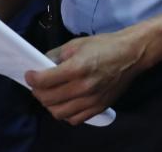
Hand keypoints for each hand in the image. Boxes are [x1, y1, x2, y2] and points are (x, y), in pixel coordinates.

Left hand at [25, 30, 144, 124]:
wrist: (131, 54)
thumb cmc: (105, 45)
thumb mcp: (77, 43)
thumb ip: (57, 55)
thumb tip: (42, 66)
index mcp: (77, 67)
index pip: (44, 81)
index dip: (32, 78)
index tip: (30, 75)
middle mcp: (83, 87)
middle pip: (48, 99)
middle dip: (37, 92)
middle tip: (38, 85)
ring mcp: (91, 100)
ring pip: (58, 113)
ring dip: (50, 105)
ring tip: (51, 95)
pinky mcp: (99, 108)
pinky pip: (74, 119)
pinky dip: (66, 113)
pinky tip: (67, 103)